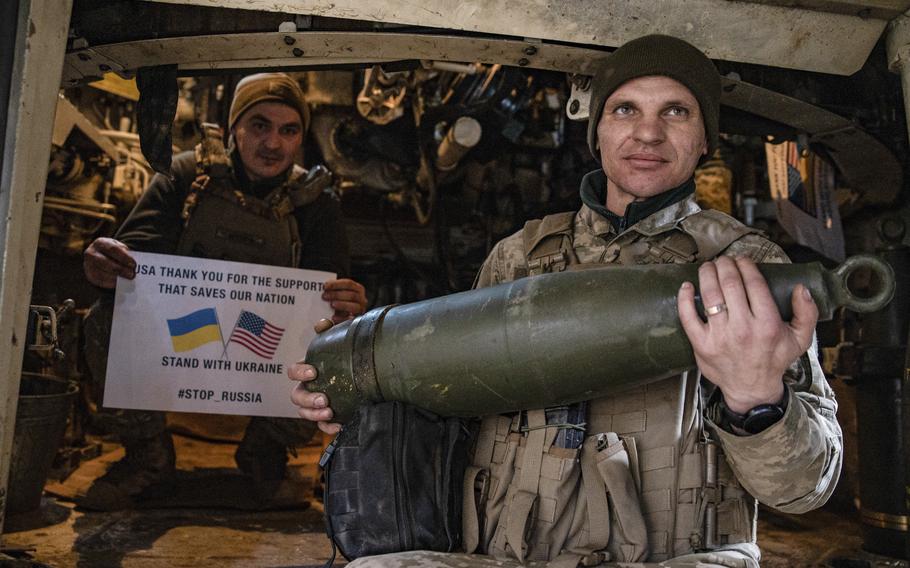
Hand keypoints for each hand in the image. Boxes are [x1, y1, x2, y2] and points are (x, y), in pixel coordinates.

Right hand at [83, 238, 135, 288]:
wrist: (100, 256)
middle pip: (106, 262)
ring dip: (116, 277)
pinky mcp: (90, 275)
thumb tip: (133, 265)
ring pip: (102, 273)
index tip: (134, 264)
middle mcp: (91, 253)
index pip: (112, 249)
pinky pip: (100, 281)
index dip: (124, 257)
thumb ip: (125, 254)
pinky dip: (111, 283)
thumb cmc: (114, 252)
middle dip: (120, 269)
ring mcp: (88, 265)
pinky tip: (119, 282)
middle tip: (132, 274)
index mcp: (100, 242)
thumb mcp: (119, 247)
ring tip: (127, 278)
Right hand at [288, 318, 341, 433]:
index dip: (300, 372)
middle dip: (307, 399)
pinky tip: (339, 425)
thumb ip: (328, 331)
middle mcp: (307, 388)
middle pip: (296, 397)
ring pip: (305, 413)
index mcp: (307, 371)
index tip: (314, 372)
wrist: (360, 373)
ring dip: (314, 414)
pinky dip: (328, 427)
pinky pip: (322, 426)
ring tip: (330, 411)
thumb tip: (324, 324)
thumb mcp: (336, 342)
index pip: (293, 372)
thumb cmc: (342, 356)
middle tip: (324, 399)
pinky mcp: (326, 417)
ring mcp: (315, 404)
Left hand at [322, 278, 366, 323]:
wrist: (345, 313)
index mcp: (358, 288)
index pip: (348, 284)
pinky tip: (333, 317)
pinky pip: (350, 319)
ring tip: (332, 304)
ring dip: (342, 305)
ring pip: (353, 307)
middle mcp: (361, 298)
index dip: (336, 284)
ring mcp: (360, 309)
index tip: (325, 286)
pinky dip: (341, 318)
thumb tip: (324, 287)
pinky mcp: (355, 319)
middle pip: (351, 295)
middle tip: (325, 296)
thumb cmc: (341, 299)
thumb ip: (333, 289)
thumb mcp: (339, 292)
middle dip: (337, 295)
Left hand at [677, 256, 817, 413]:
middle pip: (729, 284)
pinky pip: (687, 316)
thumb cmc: (774, 360)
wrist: (751, 388)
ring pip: (709, 295)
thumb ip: (807, 313)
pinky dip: (684, 298)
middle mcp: (743, 328)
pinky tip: (686, 286)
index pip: (754, 284)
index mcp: (767, 324)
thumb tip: (801, 288)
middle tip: (723, 260)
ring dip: (706, 274)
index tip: (742, 260)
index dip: (746, 266)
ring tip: (708, 267)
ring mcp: (720, 336)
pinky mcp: (701, 344)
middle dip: (725, 265)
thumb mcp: (800, 339)